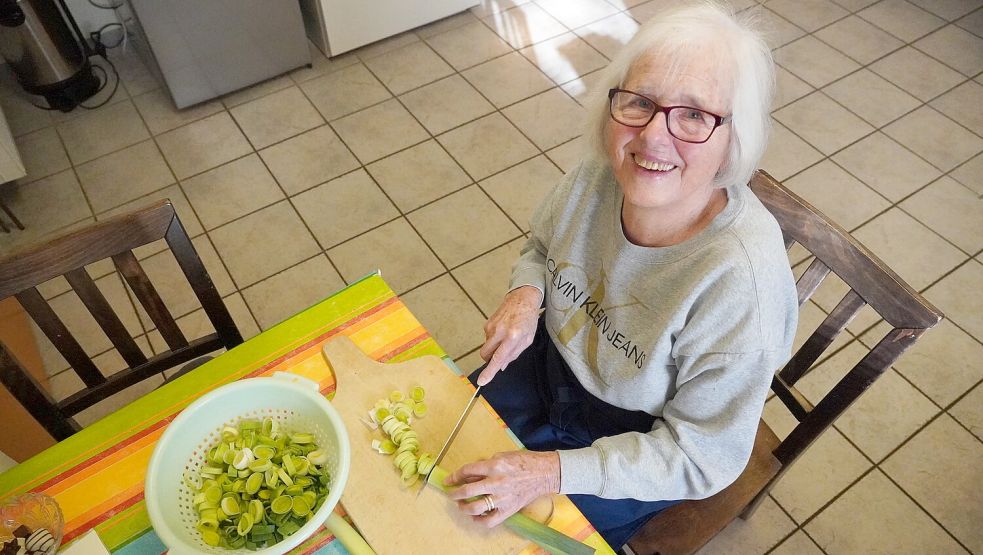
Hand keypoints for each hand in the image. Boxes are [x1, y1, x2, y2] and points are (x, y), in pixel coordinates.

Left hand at [444, 450, 559, 526]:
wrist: (544, 473)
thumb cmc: (524, 461)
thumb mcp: (502, 456)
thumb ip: (485, 466)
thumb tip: (470, 475)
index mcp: (494, 466)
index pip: (467, 471)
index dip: (455, 476)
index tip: (449, 480)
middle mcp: (496, 482)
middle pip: (467, 491)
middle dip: (454, 493)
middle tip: (451, 493)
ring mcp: (502, 498)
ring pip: (475, 508)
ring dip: (463, 508)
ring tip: (460, 505)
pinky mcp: (509, 509)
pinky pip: (490, 521)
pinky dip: (479, 521)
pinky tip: (475, 517)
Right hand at [477, 286, 542, 385]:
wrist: (522, 299)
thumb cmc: (528, 320)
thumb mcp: (527, 340)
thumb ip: (514, 354)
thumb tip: (500, 366)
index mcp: (513, 337)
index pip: (498, 358)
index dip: (489, 371)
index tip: (481, 381)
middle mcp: (500, 332)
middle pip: (485, 354)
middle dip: (489, 359)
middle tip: (500, 354)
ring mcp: (491, 326)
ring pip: (486, 346)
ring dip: (494, 347)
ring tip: (506, 337)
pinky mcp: (487, 323)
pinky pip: (487, 338)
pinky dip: (494, 339)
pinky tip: (503, 330)